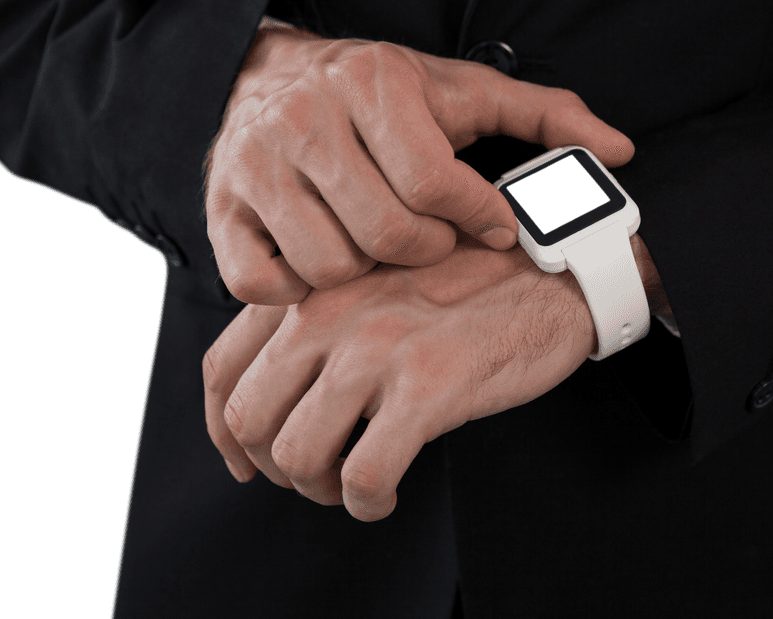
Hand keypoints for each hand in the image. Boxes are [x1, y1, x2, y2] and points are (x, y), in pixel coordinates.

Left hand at [202, 231, 596, 520]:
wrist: (550, 270)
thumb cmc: (469, 280)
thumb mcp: (377, 278)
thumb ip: (322, 319)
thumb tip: (278, 394)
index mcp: (314, 287)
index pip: (222, 369)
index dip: (223, 431)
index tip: (246, 462)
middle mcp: (331, 313)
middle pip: (250, 419)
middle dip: (274, 468)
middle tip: (315, 477)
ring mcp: (377, 350)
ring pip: (298, 456)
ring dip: (319, 491)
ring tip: (352, 486)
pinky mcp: (429, 388)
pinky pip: (365, 475)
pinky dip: (367, 503)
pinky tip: (387, 494)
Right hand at [204, 23, 633, 304]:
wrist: (266, 76)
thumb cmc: (380, 93)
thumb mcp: (464, 91)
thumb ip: (547, 117)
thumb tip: (619, 152)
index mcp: (373, 85)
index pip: (434, 182)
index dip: (478, 219)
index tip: (494, 227)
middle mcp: (305, 121)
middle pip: (385, 235)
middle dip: (427, 252)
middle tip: (435, 241)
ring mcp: (254, 169)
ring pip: (329, 266)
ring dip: (368, 273)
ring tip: (381, 248)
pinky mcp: (219, 212)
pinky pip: (260, 285)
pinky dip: (300, 291)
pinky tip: (327, 263)